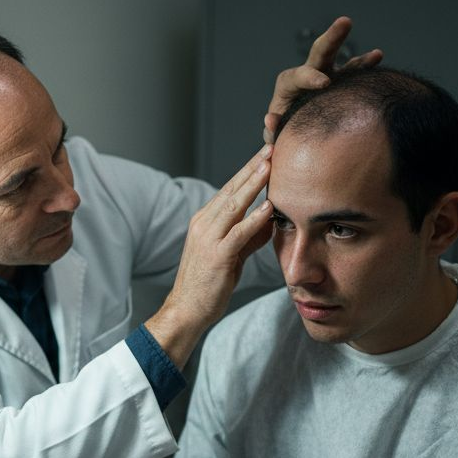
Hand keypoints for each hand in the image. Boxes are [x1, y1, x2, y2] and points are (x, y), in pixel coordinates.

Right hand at [146, 145, 274, 369]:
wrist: (186, 310)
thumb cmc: (208, 284)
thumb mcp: (231, 255)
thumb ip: (249, 237)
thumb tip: (270, 220)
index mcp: (205, 221)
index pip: (230, 189)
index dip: (248, 170)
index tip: (266, 153)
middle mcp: (204, 224)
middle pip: (232, 189)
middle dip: (252, 168)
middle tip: (271, 147)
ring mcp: (208, 238)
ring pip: (234, 204)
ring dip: (253, 184)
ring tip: (270, 166)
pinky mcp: (217, 255)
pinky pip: (238, 233)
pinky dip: (253, 218)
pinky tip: (267, 207)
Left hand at [263, 16, 383, 142]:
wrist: (297, 136)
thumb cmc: (282, 133)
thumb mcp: (274, 134)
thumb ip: (272, 129)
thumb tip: (270, 119)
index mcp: (289, 85)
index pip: (297, 76)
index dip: (310, 77)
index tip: (324, 83)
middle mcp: (310, 74)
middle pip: (320, 52)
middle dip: (332, 38)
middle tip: (345, 23)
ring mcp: (330, 78)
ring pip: (345, 65)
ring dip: (360, 60)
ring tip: (377, 54)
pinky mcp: (344, 86)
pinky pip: (357, 77)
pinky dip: (367, 70)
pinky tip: (379, 60)